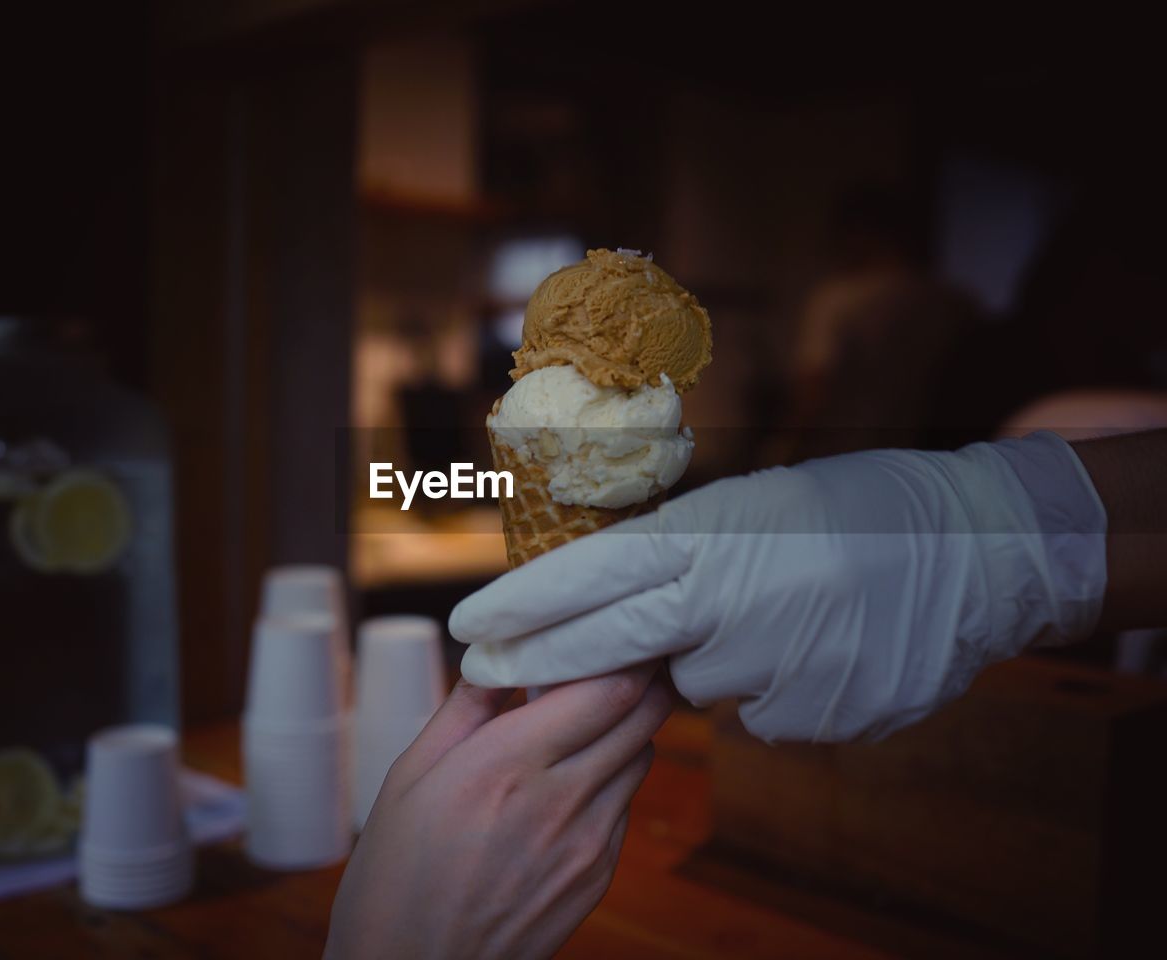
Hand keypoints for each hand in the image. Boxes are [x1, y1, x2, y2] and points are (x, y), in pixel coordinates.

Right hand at [325, 668, 672, 959]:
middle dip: (638, 676)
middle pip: (643, 714)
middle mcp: (560, 801)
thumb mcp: (409, 775)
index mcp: (507, 764)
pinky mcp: (598, 878)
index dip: (623, 650)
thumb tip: (501, 654)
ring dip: (624, 726)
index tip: (609, 629)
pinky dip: (610, 778)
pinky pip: (624, 806)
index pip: (608, 688)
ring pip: (641, 756)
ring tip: (582, 719)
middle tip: (613, 657)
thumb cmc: (396, 875)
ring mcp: (587, 845)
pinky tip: (568, 781)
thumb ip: (466, 707)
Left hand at [451, 432, 1106, 741]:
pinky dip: (775, 690)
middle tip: (483, 673)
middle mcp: (736, 595)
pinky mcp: (816, 712)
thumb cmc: (858, 512)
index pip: (596, 571)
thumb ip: (687, 555)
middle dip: (539, 661)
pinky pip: (760, 713)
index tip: (470, 624)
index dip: (527, 602)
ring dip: (714, 660)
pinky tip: (820, 649)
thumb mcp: (758, 508)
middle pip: (611, 641)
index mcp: (718, 530)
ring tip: (780, 617)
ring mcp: (777, 659)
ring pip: (696, 683)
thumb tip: (618, 600)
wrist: (976, 551)